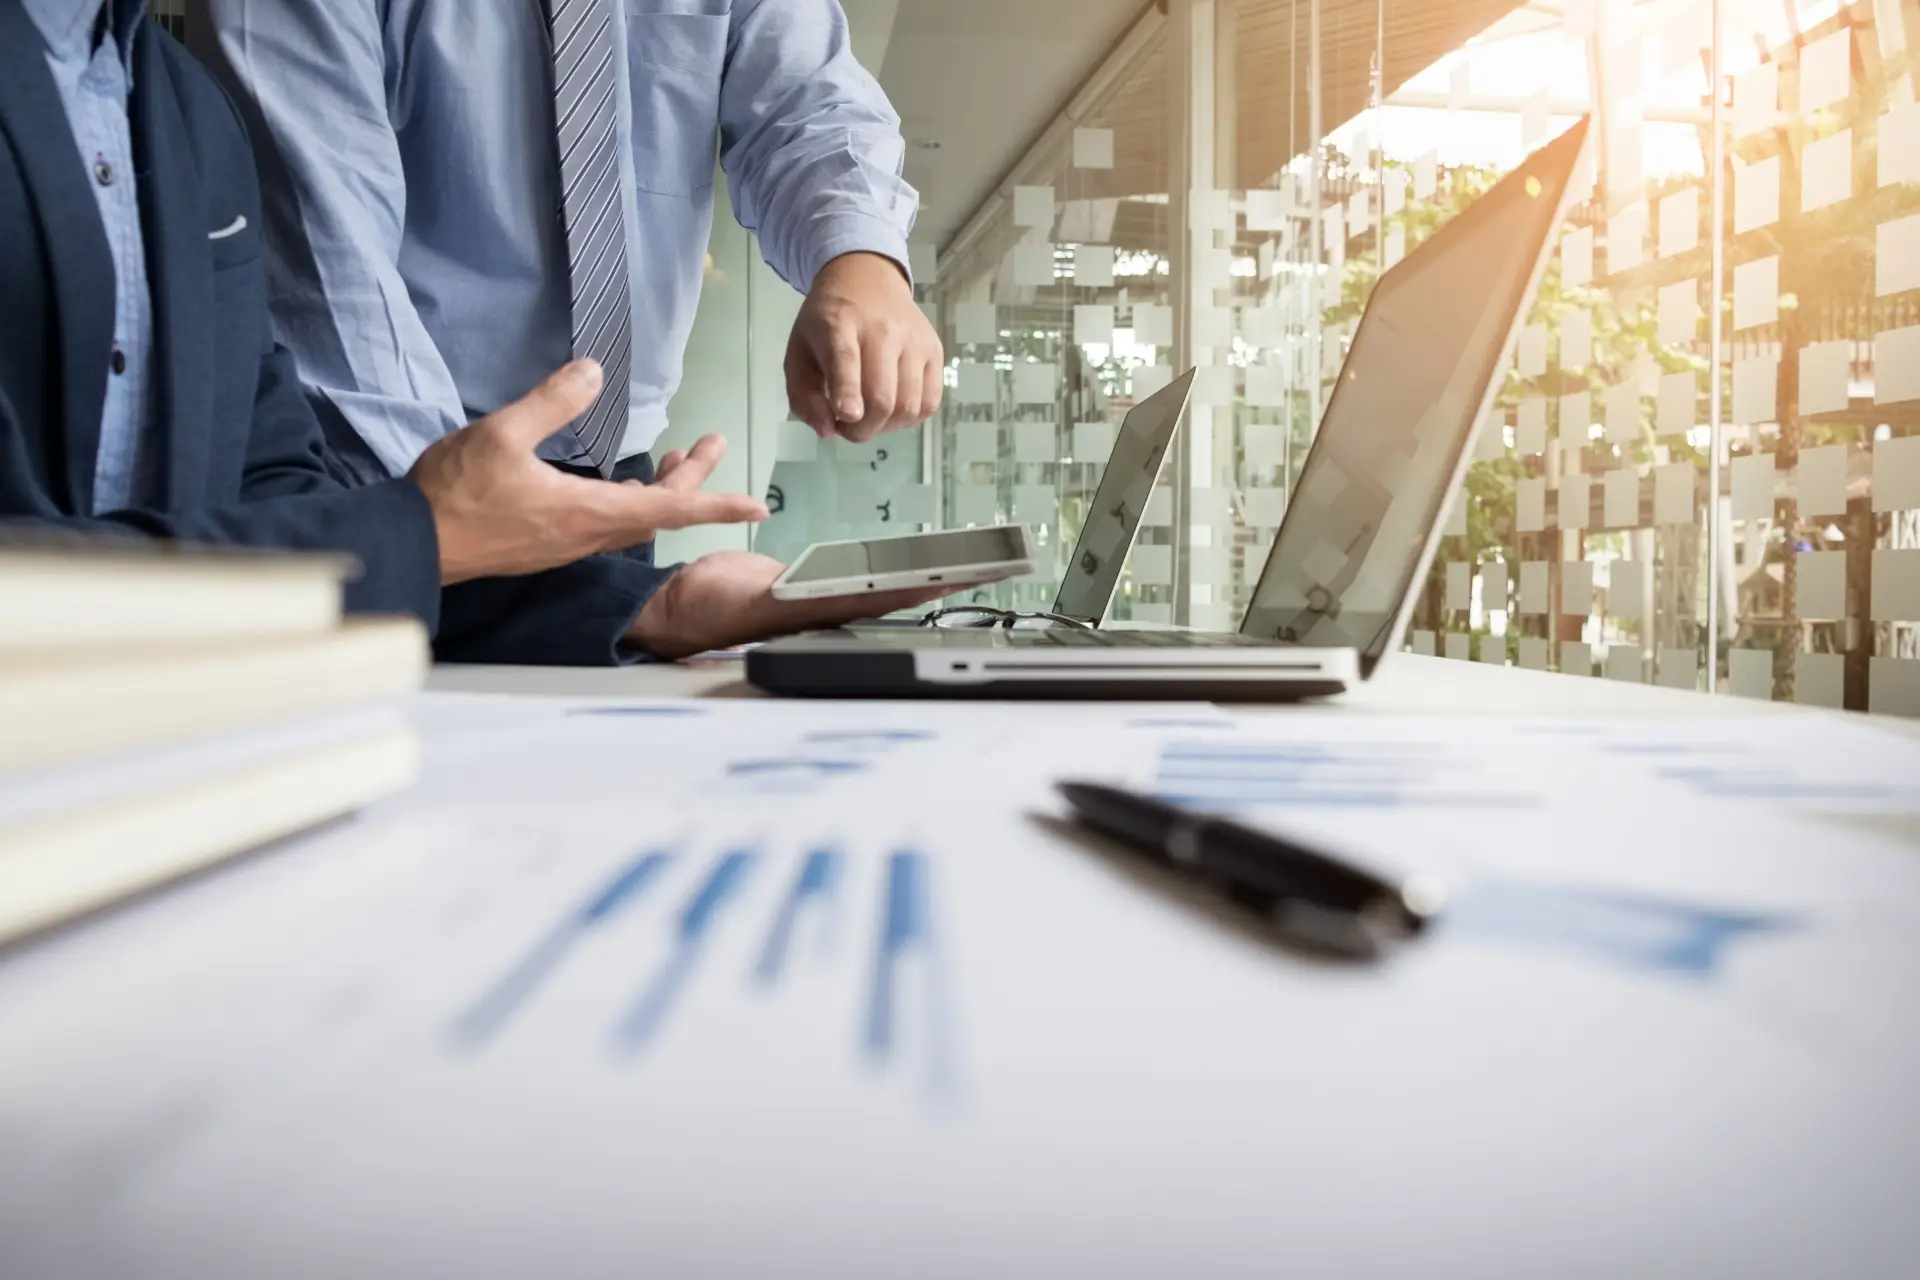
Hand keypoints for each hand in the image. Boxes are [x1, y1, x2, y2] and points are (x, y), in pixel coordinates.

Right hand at [407, 361, 767, 584]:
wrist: (415, 543)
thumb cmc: (455, 493)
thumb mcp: (501, 434)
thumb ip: (552, 402)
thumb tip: (595, 371)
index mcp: (587, 511)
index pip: (668, 508)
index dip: (715, 503)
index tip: (756, 506)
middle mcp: (587, 534)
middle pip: (657, 511)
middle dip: (692, 478)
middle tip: (711, 443)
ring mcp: (568, 543)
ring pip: (633, 519)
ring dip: (662, 491)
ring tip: (679, 458)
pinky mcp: (549, 545)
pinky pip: (607, 525)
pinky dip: (630, 503)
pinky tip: (623, 487)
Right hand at [627, 550, 957, 659]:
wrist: (678, 606)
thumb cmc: (708, 611)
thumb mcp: (757, 602)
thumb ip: (794, 599)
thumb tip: (839, 593)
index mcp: (821, 612)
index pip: (887, 597)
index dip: (927, 586)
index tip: (967, 577)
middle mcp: (828, 608)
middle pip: (896, 592)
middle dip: (940, 580)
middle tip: (986, 567)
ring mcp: (821, 598)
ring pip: (883, 585)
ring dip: (922, 576)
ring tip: (964, 564)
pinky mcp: (807, 586)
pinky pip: (857, 578)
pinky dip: (888, 572)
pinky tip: (910, 568)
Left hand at [786, 252, 943, 443]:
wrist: (867, 277)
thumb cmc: (827, 322)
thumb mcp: (798, 352)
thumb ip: (803, 396)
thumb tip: (827, 431)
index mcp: (838, 324)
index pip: (846, 359)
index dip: (848, 391)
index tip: (847, 415)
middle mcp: (883, 330)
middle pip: (882, 397)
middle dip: (862, 429)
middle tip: (847, 428)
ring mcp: (914, 340)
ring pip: (908, 405)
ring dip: (886, 427)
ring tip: (869, 418)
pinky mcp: (934, 350)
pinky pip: (930, 402)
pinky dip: (910, 418)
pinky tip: (892, 410)